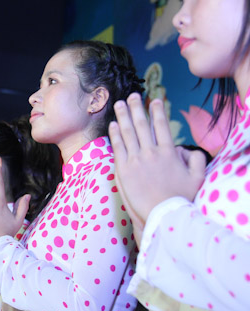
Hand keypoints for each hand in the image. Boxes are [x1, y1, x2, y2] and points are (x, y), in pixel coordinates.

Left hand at [109, 94, 205, 225]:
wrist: (162, 215)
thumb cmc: (181, 199)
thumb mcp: (197, 177)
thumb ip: (194, 159)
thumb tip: (184, 150)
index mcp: (169, 152)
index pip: (161, 126)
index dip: (157, 111)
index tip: (154, 100)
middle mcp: (151, 153)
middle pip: (142, 125)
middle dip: (137, 108)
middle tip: (133, 95)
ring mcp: (135, 161)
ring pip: (127, 133)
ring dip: (122, 116)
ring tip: (119, 103)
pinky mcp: (123, 170)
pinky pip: (117, 148)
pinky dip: (114, 135)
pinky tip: (112, 125)